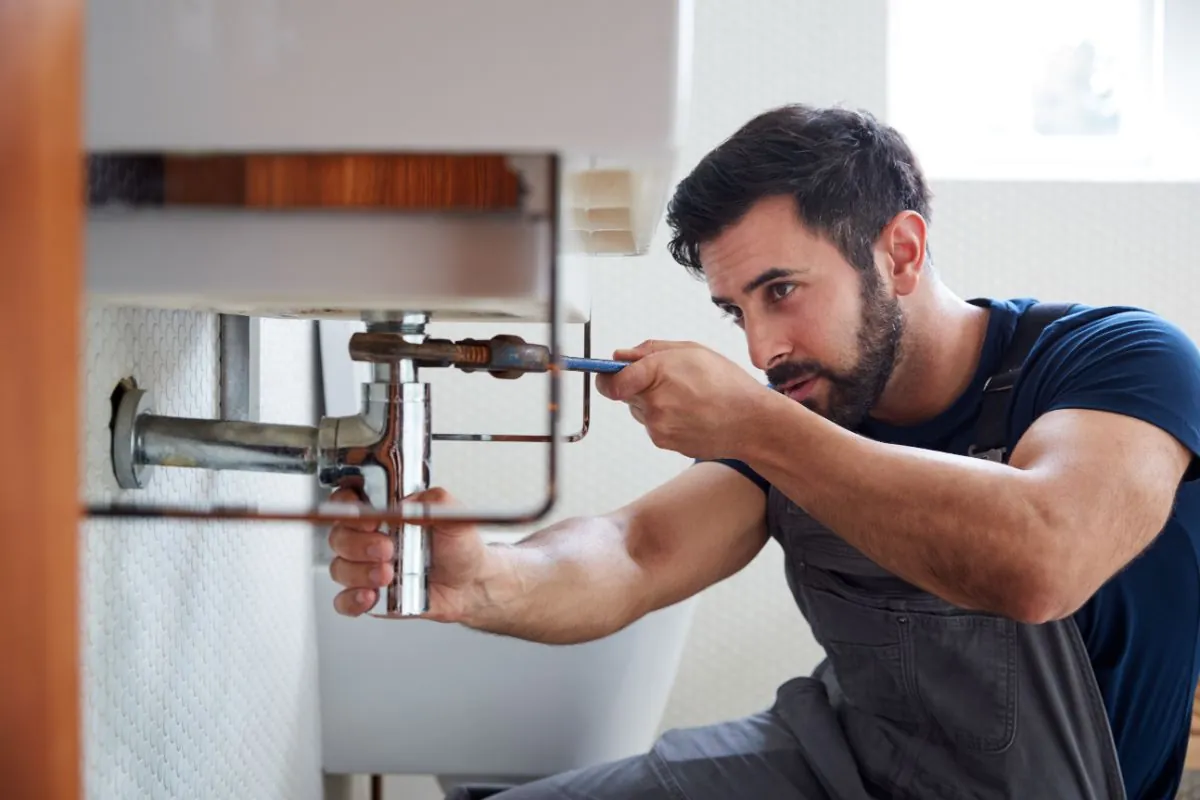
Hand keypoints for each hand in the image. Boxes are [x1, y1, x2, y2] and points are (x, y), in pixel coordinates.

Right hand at [327, 486, 488, 621]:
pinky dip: (352, 600)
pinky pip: (344, 601)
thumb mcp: (455, 518)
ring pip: (339, 568)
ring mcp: (367, 568)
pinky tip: (371, 596)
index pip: (347, 502)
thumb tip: (411, 501)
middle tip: (386, 549)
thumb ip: (437, 501)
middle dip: (358, 544)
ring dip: (359, 573)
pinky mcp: (370, 596)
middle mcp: (370, 539)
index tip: (367, 517)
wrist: (470, 585)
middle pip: (339, 537)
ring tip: (388, 574)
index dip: (347, 507)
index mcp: (385, 514)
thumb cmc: (459, 549)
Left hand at [595, 340, 769, 459]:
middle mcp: (654, 402)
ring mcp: (658, 426)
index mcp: (658, 372)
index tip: (608, 373)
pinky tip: (689, 413)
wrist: (752, 422)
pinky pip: (652, 425)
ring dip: (652, 402)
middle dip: (637, 385)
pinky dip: (664, 418)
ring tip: (686, 398)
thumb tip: (620, 356)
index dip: (607, 376)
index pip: (611, 381)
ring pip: (638, 410)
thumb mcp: (692, 351)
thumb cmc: (728, 384)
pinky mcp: (663, 442)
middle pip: (624, 393)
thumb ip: (650, 350)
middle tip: (669, 380)